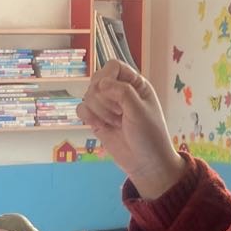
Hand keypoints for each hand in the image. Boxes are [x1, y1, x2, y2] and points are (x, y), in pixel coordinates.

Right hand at [78, 59, 183, 198]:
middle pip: (96, 80)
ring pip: (87, 96)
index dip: (107, 76)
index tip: (109, 91)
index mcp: (134, 84)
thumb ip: (122, 92)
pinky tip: (100, 127)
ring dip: (98, 111)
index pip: (112, 66)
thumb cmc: (149, 136)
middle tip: (119, 113)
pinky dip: (88, 117)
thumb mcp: (139, 110)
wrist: (145, 163)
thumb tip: (101, 82)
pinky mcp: (96, 120)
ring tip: (115, 123)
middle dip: (103, 98)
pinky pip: (81, 109)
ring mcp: (106, 106)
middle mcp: (118, 92)